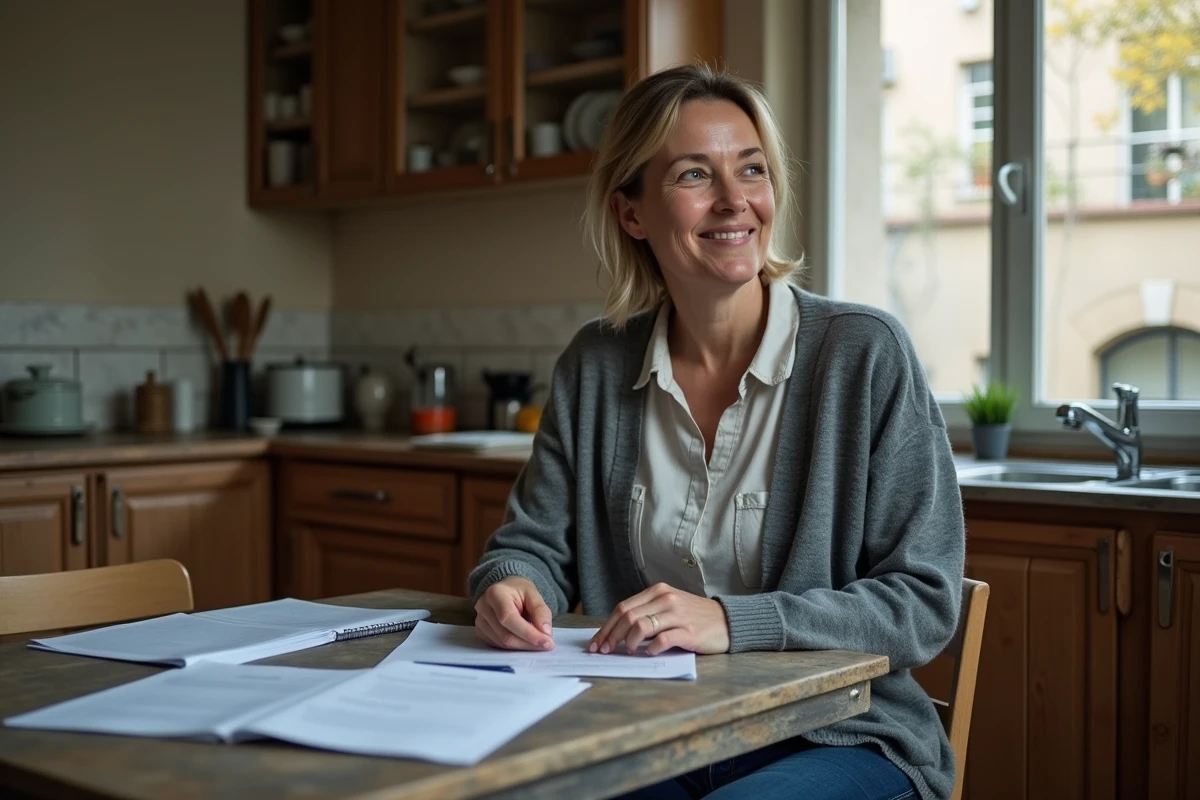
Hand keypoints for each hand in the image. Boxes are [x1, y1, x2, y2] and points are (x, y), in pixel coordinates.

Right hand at [474, 577, 554, 650]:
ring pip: (502, 643)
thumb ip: (541, 612)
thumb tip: (545, 632)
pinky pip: (498, 645)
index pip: (509, 619)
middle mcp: (483, 607)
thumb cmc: (519, 591)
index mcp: (495, 593)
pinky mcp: (480, 632)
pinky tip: (524, 641)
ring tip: (537, 642)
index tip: (547, 642)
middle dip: (528, 643)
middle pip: (505, 635)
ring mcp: (479, 621)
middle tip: (547, 645)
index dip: (528, 633)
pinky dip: (514, 647)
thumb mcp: (534, 594)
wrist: (505, 590)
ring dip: (523, 647)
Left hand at [589, 583, 729, 655]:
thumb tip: (617, 632)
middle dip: (611, 636)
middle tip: (604, 651)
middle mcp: (665, 599)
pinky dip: (651, 649)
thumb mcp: (669, 607)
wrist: (727, 621)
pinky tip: (649, 653)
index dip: (606, 627)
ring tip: (627, 652)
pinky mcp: (688, 631)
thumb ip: (647, 614)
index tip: (597, 642)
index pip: (623, 608)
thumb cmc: (694, 617)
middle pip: (627, 617)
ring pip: (640, 626)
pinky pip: (662, 640)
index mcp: (658, 591)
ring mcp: (677, 614)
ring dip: (627, 642)